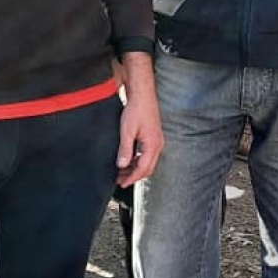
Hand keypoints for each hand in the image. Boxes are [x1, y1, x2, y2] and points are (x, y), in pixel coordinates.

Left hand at [115, 52, 163, 187]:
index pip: (143, 168)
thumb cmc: (136, 109)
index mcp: (153, 145)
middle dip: (134, 176)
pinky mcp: (153, 136)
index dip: (132, 178)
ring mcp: (157, 140)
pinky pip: (147, 154)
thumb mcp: (127, 131)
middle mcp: (158, 144)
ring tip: (121, 172)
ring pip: (147, 161)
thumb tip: (122, 166)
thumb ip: (125, 149)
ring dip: (135, 168)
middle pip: (147, 168)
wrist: (143, 94)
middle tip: (120, 180)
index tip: (121, 183)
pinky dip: (137, 160)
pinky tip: (128, 160)